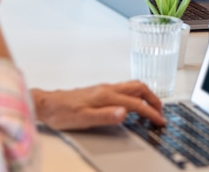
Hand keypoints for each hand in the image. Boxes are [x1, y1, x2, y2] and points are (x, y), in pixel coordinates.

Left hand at [31, 81, 164, 130]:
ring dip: (145, 95)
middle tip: (160, 112)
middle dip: (153, 99)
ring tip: (150, 108)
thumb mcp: (83, 120)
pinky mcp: (100, 91)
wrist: (48, 105)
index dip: (150, 112)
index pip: (136, 103)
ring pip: (132, 86)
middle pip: (139, 88)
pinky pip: (125, 89)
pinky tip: (132, 106)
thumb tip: (125, 113)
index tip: (159, 121)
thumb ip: (106, 116)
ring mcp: (104, 88)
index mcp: (107, 96)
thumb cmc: (62, 113)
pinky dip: (136, 95)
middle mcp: (108, 89)